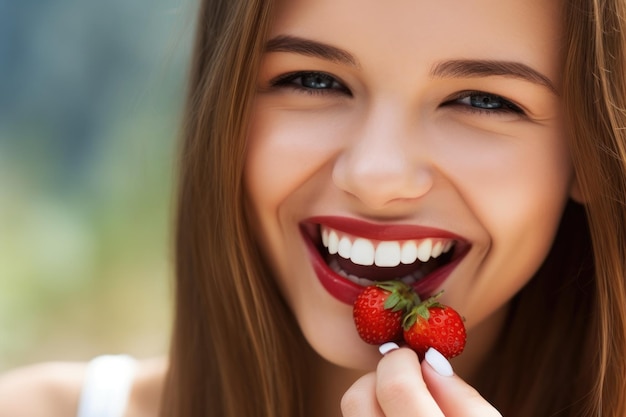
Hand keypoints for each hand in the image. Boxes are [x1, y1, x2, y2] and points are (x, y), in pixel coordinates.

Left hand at [341, 346, 501, 416]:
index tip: (416, 356)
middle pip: (357, 398)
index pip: (396, 387)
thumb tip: (428, 358)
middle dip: (380, 375)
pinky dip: (373, 413)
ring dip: (373, 394)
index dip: (402, 360)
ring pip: (351, 409)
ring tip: (403, 402)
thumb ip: (463, 397)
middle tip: (407, 377)